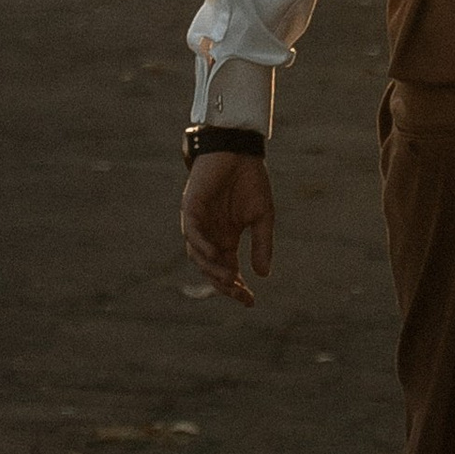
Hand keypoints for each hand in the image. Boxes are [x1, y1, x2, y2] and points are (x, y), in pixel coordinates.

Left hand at [182, 148, 275, 302]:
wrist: (240, 152)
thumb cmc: (251, 181)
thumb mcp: (262, 217)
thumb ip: (262, 244)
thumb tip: (263, 274)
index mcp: (226, 238)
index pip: (228, 270)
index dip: (237, 287)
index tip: (251, 301)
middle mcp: (209, 235)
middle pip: (212, 268)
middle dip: (225, 284)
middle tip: (240, 293)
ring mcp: (198, 223)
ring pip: (198, 255)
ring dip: (212, 269)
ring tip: (229, 279)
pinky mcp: (191, 208)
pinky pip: (191, 233)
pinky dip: (201, 245)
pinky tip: (215, 254)